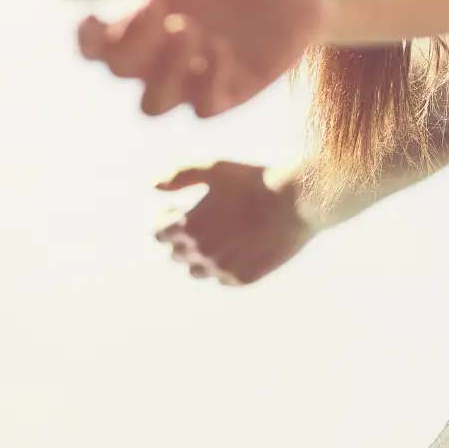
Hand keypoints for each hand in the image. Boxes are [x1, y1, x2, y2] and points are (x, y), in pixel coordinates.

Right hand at [62, 0, 329, 117]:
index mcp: (143, 28)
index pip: (97, 50)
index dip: (87, 42)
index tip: (94, 18)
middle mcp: (164, 60)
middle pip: (122, 73)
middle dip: (133, 42)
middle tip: (163, 6)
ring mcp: (196, 80)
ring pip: (153, 104)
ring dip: (163, 69)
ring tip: (190, 29)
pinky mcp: (232, 93)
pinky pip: (202, 106)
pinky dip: (205, 77)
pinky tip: (220, 45)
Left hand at [153, 161, 314, 284]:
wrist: (297, 202)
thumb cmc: (255, 181)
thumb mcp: (215, 168)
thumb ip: (179, 176)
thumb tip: (151, 185)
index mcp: (186, 226)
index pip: (159, 233)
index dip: (168, 220)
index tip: (180, 210)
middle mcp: (199, 253)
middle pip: (177, 254)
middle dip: (185, 239)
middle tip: (208, 220)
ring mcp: (220, 269)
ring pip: (198, 271)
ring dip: (203, 256)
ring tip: (224, 236)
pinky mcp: (242, 278)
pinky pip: (223, 278)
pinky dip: (227, 265)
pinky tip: (243, 246)